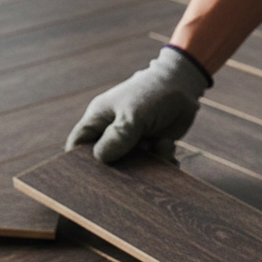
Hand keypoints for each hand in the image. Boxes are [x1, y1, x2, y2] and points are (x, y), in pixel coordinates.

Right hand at [65, 46, 209, 163]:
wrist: (184, 84)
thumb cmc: (152, 93)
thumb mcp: (132, 114)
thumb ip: (117, 137)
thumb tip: (100, 158)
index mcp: (99, 120)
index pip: (78, 144)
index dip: (77, 162)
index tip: (86, 177)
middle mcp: (111, 133)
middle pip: (104, 162)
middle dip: (115, 170)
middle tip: (126, 175)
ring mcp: (130, 142)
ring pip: (130, 167)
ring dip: (143, 166)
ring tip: (154, 150)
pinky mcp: (149, 148)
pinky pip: (150, 165)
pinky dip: (160, 161)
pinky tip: (166, 146)